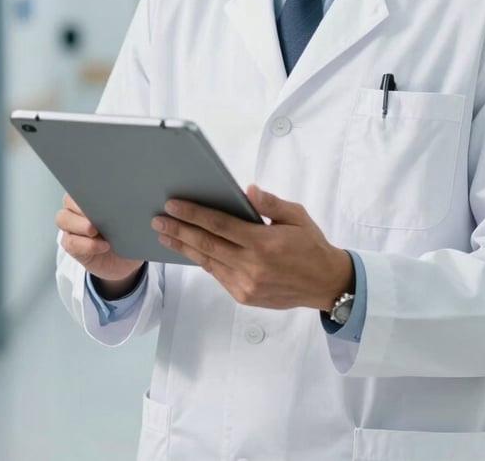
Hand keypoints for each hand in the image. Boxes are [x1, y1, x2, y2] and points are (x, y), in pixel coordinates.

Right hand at [56, 193, 143, 293]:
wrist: (126, 261)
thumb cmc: (129, 233)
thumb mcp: (134, 216)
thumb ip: (132, 203)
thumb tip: (140, 190)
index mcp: (92, 197)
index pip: (81, 184)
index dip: (85, 187)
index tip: (99, 191)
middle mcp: (78, 209)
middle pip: (68, 200)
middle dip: (80, 205)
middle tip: (95, 211)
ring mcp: (72, 227)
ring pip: (63, 219)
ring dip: (79, 224)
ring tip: (94, 230)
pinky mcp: (72, 246)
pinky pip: (71, 242)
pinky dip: (86, 244)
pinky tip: (103, 246)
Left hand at [151, 185, 353, 310]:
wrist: (326, 283)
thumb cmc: (311, 245)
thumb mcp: (296, 216)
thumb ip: (270, 203)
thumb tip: (247, 189)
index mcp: (263, 242)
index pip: (220, 225)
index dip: (194, 214)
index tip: (173, 205)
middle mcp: (251, 265)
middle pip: (207, 244)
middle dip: (179, 231)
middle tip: (158, 220)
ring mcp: (246, 284)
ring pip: (207, 262)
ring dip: (184, 247)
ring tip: (165, 236)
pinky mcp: (245, 296)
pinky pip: (217, 275)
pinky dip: (202, 261)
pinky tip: (190, 251)